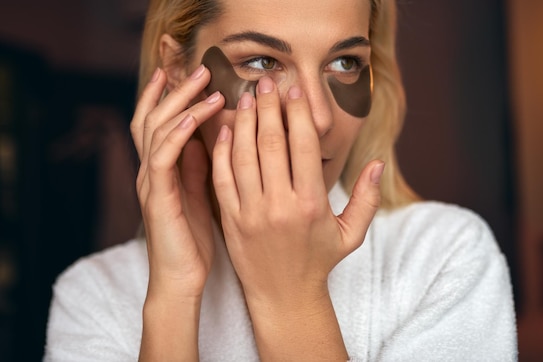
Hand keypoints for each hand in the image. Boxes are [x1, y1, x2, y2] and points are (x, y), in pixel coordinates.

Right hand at [130, 65, 224, 301]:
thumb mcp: (197, 195)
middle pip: (153, 118)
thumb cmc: (192, 241)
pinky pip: (164, 155)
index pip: (157, 124)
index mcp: (160, 171)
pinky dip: (179, 131)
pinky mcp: (158, 196)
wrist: (180, 280)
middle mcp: (150, 172)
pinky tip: (199, 116)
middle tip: (199, 68)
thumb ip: (196, 166)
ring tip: (206, 83)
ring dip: (181, 102)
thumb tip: (204, 137)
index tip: (183, 72)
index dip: (166, 96)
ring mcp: (150, 182)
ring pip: (156, 129)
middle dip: (174, 90)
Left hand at [211, 76, 382, 308]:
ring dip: (243, 121)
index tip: (295, 91)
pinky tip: (226, 129)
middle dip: (269, 106)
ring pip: (242, 155)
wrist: (283, 296)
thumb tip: (377, 163)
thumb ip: (367, 198)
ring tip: (246, 97)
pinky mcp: (230, 220)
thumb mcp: (351, 234)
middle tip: (267, 81)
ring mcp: (251, 213)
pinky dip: (222, 150)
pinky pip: (221, 178)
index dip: (298, 113)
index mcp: (311, 204)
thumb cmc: (319, 261)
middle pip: (271, 142)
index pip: (303, 146)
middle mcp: (280, 205)